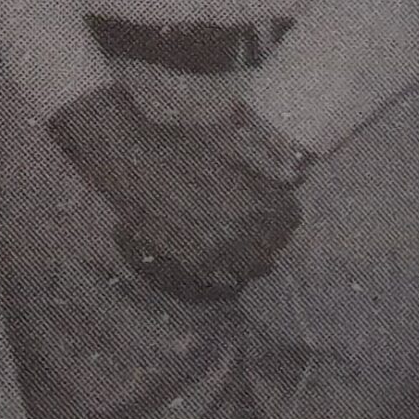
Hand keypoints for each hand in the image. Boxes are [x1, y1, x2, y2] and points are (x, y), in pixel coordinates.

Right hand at [47, 84, 300, 291]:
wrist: (127, 160)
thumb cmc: (176, 145)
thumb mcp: (225, 142)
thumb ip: (263, 163)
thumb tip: (291, 178)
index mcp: (253, 202)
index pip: (290, 217)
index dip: (281, 206)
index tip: (271, 200)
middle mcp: (240, 233)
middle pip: (275, 244)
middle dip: (270, 231)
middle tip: (254, 218)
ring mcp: (215, 253)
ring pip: (254, 265)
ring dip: (253, 251)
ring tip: (238, 236)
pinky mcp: (191, 262)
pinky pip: (224, 276)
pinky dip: (226, 266)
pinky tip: (215, 249)